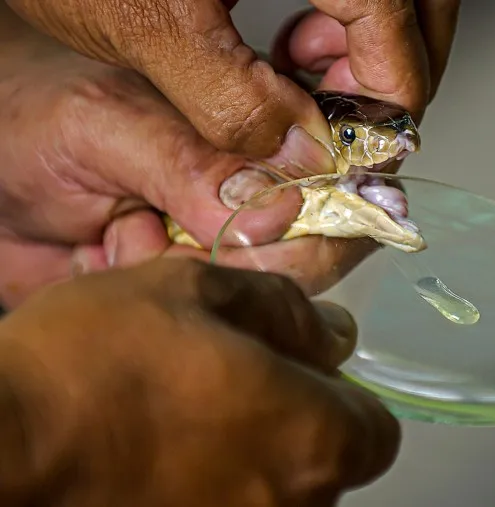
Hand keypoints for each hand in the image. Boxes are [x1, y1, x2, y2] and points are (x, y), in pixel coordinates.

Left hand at [0, 11, 353, 308]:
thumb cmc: (27, 121)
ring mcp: (221, 243)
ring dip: (186, 276)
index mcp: (250, 135)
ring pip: (259, 296)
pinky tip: (111, 256)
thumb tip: (277, 210)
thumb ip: (190, 163)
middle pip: (310, 253)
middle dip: (242, 260)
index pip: (332, 184)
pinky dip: (159, 301)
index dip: (321, 220)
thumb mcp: (104, 126)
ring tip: (122, 230)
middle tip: (162, 231)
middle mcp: (249, 192)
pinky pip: (208, 319)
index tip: (261, 237)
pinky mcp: (189, 285)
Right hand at [0, 257, 399, 506]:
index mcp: (309, 439)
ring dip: (256, 453)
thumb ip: (286, 310)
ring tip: (189, 414)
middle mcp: (289, 506)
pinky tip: (166, 451)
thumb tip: (334, 334)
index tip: (301, 372)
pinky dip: (218, 482)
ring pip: (279, 489)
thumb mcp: (198, 293)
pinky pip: (234, 504)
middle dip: (297, 420)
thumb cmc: (98, 360)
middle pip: (327, 463)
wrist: (1, 439)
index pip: (376, 431)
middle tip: (232, 381)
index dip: (343, 395)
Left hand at [7, 0, 460, 134]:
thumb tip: (302, 157)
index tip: (355, 160)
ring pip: (402, 2)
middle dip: (385, 79)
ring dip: (369, 52)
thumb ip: (232, 101)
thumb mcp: (146, 24)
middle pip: (422, 13)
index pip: (400, 32)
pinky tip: (293, 44)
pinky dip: (346, 23)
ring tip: (301, 78)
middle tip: (331, 120)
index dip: (385, 110)